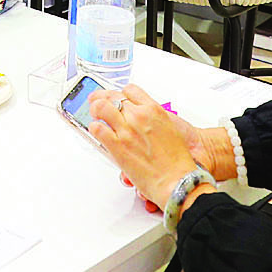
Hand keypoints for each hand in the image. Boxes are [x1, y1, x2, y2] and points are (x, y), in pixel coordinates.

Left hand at [88, 85, 208, 210]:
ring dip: (95, 110)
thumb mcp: (170, 130)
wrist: (177, 181)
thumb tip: (143, 122)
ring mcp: (127, 130)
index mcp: (154, 110)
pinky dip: (94, 128)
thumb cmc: (177, 161)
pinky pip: (97, 128)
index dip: (121, 94)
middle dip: (103, 99)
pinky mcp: (117, 145)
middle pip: (113, 96)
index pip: (130, 90)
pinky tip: (97, 131)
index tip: (117, 98)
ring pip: (101, 107)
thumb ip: (154, 122)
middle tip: (98, 102)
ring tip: (95, 116)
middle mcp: (139, 117)